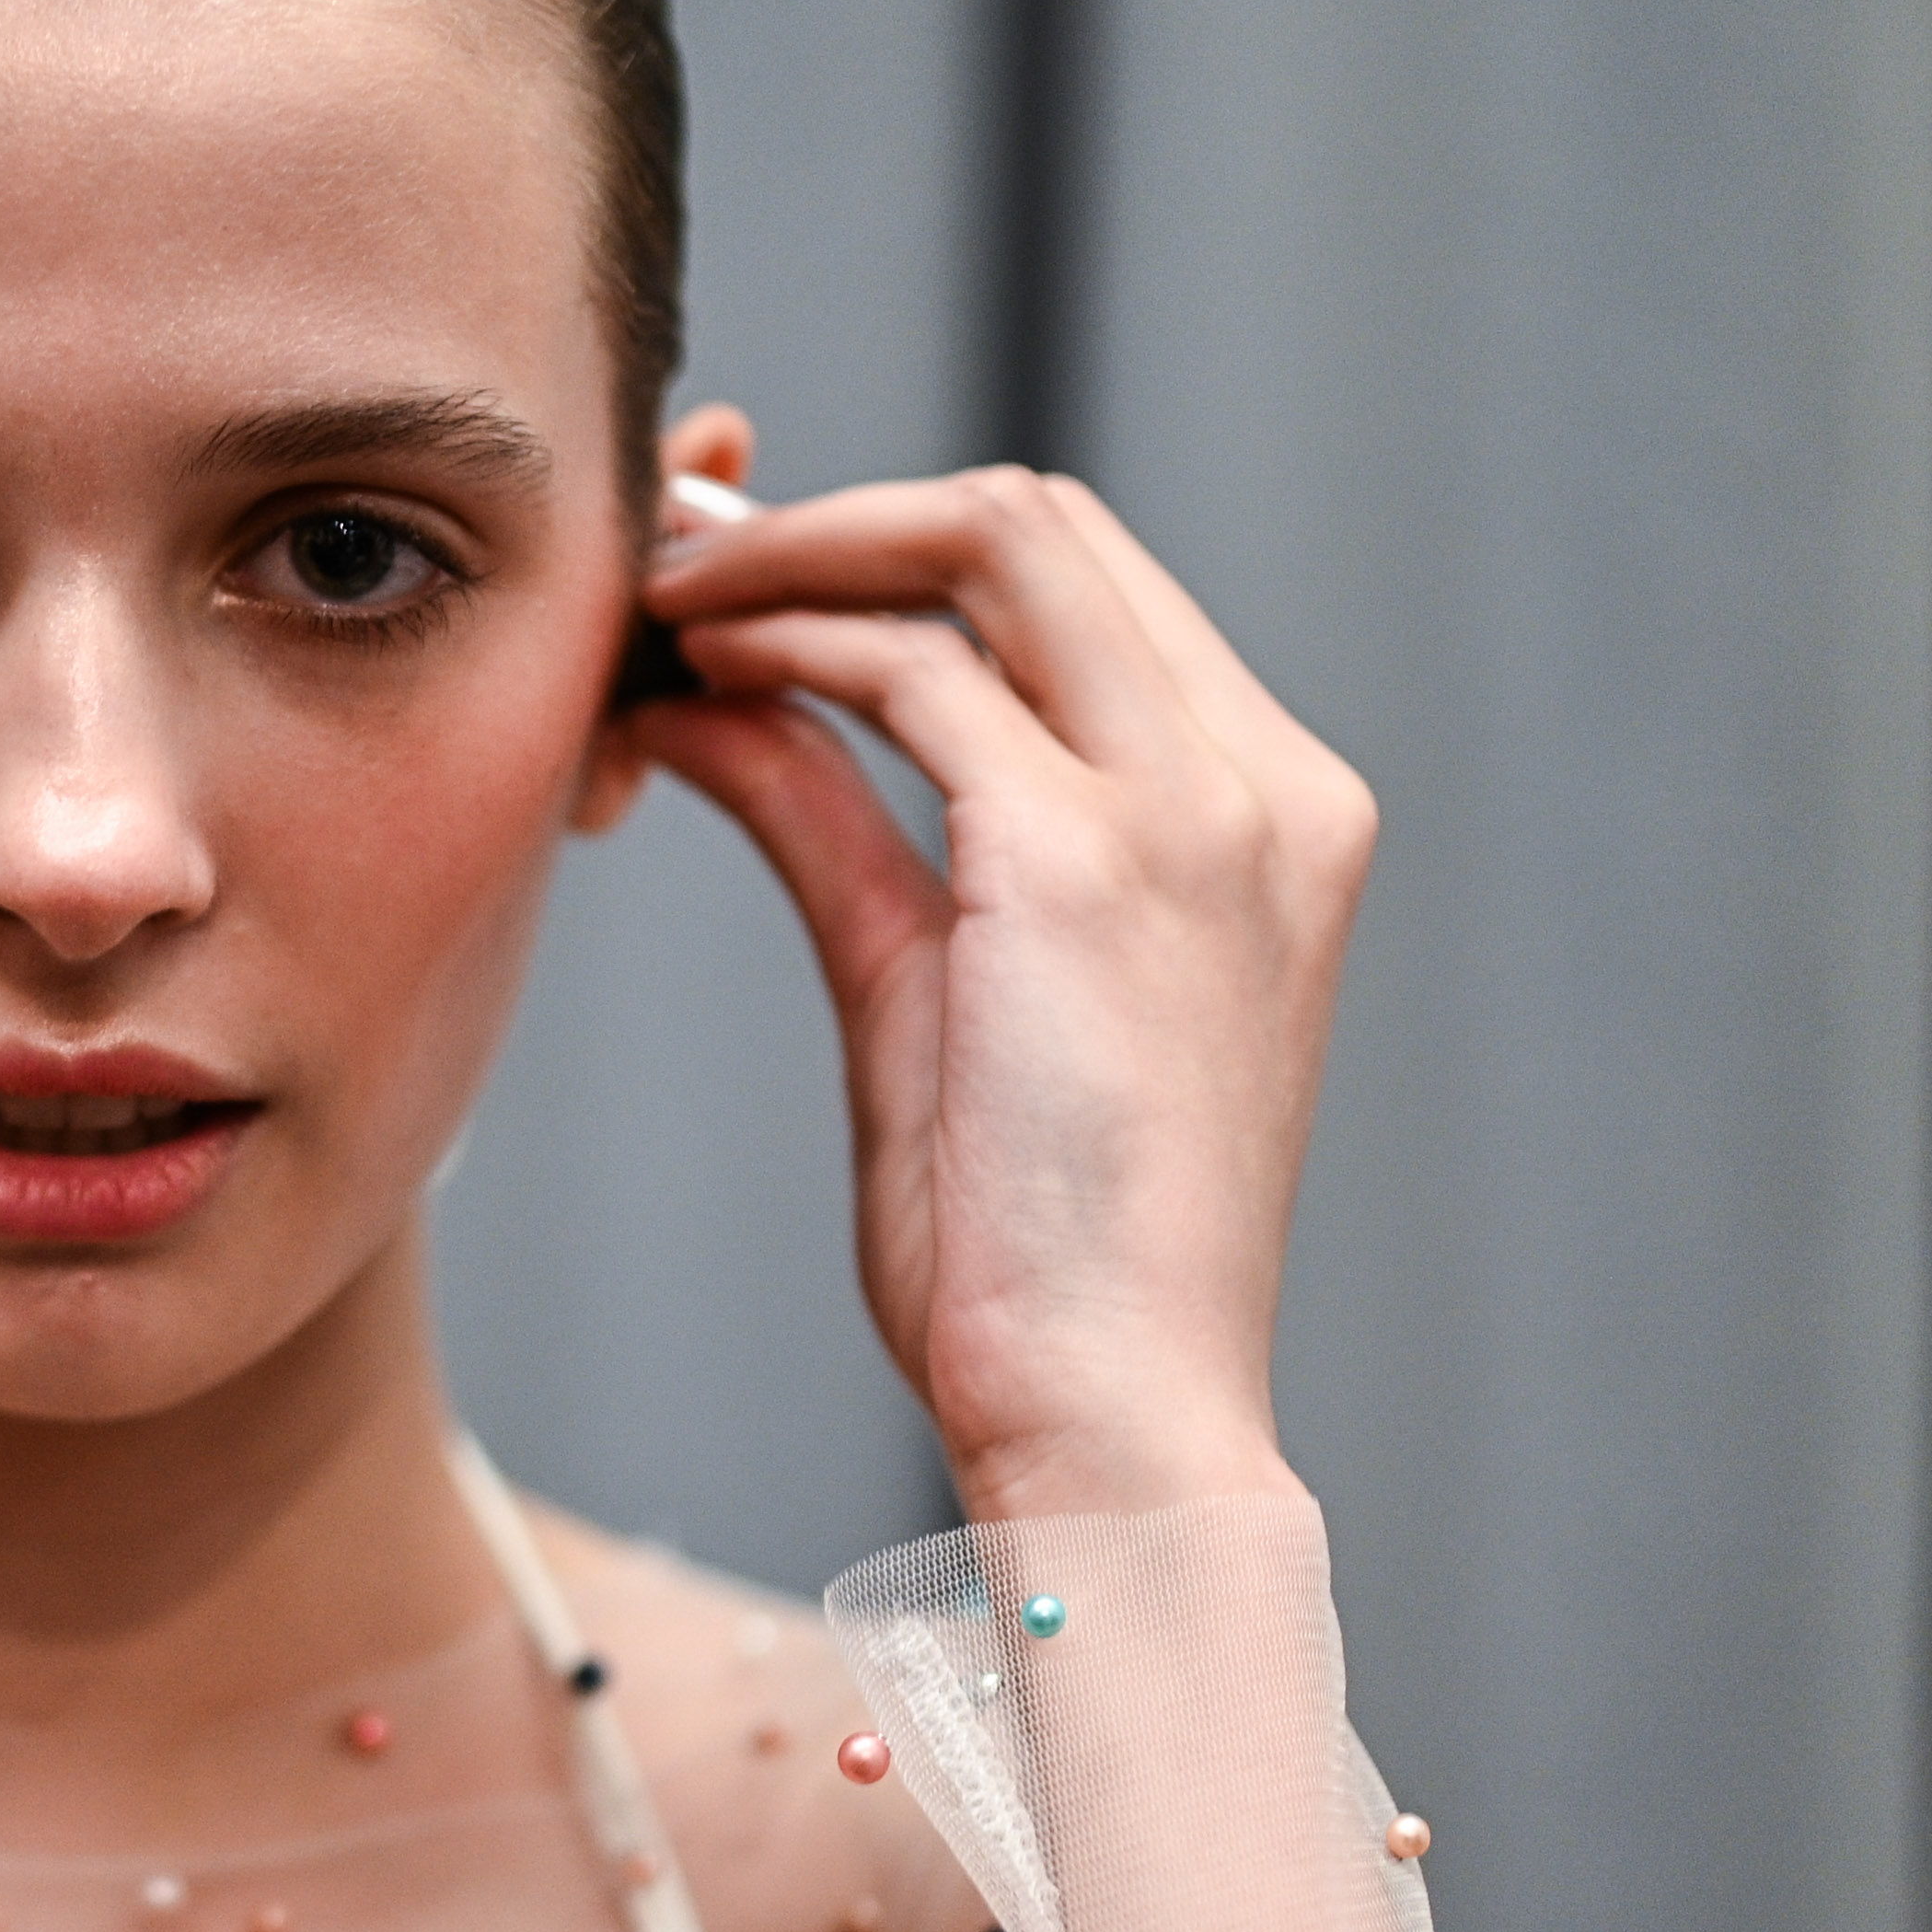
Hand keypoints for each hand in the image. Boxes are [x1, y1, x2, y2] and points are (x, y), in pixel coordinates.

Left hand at [634, 460, 1372, 1524]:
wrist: (1111, 1415)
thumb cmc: (1034, 1255)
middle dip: (840, 516)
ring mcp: (1196, 812)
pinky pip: (915, 674)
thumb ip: (850, 831)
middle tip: (678, 558)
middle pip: (1040, 527)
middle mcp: (1265, 787)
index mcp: (1271, 816)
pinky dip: (786, 642)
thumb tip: (729, 705)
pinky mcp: (1092, 862)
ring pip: (987, 546)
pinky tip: (691, 675)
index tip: (748, 578)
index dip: (901, 549)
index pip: (1084, 590)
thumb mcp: (933, 993)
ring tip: (660, 601)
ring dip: (795, 552)